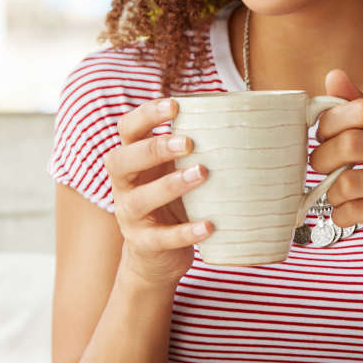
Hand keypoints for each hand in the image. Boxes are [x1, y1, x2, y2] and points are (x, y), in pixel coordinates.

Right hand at [103, 98, 211, 287]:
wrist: (158, 256)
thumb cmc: (175, 201)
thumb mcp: (178, 171)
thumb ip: (195, 147)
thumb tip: (242, 111)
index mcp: (134, 160)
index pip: (127, 129)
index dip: (146, 115)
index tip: (175, 105)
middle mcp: (124, 185)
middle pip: (121, 160)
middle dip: (154, 148)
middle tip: (189, 142)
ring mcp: (130, 216)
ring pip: (139, 199)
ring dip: (170, 185)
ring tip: (202, 173)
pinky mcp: (144, 244)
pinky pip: (161, 238)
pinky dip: (185, 232)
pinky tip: (209, 225)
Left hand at [310, 70, 362, 258]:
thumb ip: (361, 107)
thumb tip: (333, 75)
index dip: (332, 120)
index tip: (322, 134)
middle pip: (352, 143)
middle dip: (323, 157)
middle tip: (319, 165)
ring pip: (350, 181)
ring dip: (331, 191)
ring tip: (335, 192)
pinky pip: (358, 209)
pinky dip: (342, 213)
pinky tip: (346, 212)